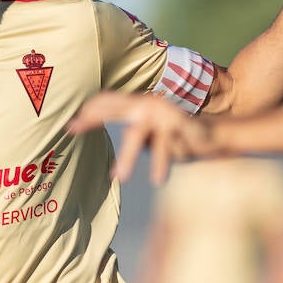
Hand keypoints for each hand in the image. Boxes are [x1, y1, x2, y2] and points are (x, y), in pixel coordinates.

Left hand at [69, 92, 219, 183]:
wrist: (214, 137)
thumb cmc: (178, 139)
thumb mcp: (150, 138)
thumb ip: (134, 136)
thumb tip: (115, 144)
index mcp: (139, 106)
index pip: (107, 102)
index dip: (88, 111)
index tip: (69, 125)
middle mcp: (148, 105)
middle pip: (113, 107)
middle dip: (91, 118)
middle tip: (72, 130)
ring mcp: (162, 113)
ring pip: (135, 134)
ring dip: (126, 157)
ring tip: (118, 178)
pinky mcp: (179, 125)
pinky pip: (164, 147)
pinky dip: (160, 164)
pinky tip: (157, 179)